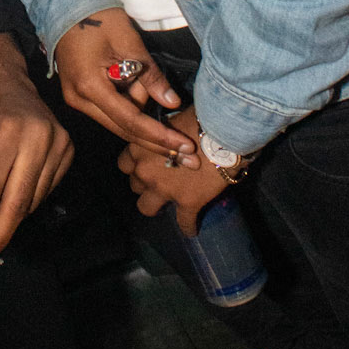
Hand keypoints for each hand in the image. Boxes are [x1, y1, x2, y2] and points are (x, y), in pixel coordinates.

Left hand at [0, 32, 72, 260]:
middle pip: (17, 198)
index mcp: (4, 131)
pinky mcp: (69, 147)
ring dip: (16, 219)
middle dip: (1, 231)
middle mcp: (36, 135)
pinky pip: (49, 187)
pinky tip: (17, 205)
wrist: (7, 83)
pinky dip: (32, 201)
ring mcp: (58, 141)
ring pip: (35, 197)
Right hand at [52, 8, 195, 159]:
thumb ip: (150, 76)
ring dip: (143, 116)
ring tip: (144, 76)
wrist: (67, 5)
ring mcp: (78, 100)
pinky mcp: (81, 94)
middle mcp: (80, 101)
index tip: (185, 147)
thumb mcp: (129, 42)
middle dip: (157, 143)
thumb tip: (172, 103)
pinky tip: (144, 94)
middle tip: (188, 157)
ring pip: (118, 121)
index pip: (130, 120)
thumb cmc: (98, 18)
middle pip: (124, 130)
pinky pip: (111, 110)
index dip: (159, 136)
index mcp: (89, 87)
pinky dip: (131, 108)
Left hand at [119, 104, 224, 235]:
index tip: (146, 166)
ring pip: (146, 208)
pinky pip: (184, 223)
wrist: (223, 134)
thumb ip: (161, 135)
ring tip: (167, 204)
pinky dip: (188, 227)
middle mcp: (146, 171)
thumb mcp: (170, 121)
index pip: (124, 164)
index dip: (136, 166)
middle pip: (135, 185)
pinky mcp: (187, 203)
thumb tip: (165, 137)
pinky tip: (192, 229)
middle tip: (159, 182)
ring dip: (156, 205)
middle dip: (145, 184)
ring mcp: (165, 189)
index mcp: (139, 148)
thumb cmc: (198, 119)